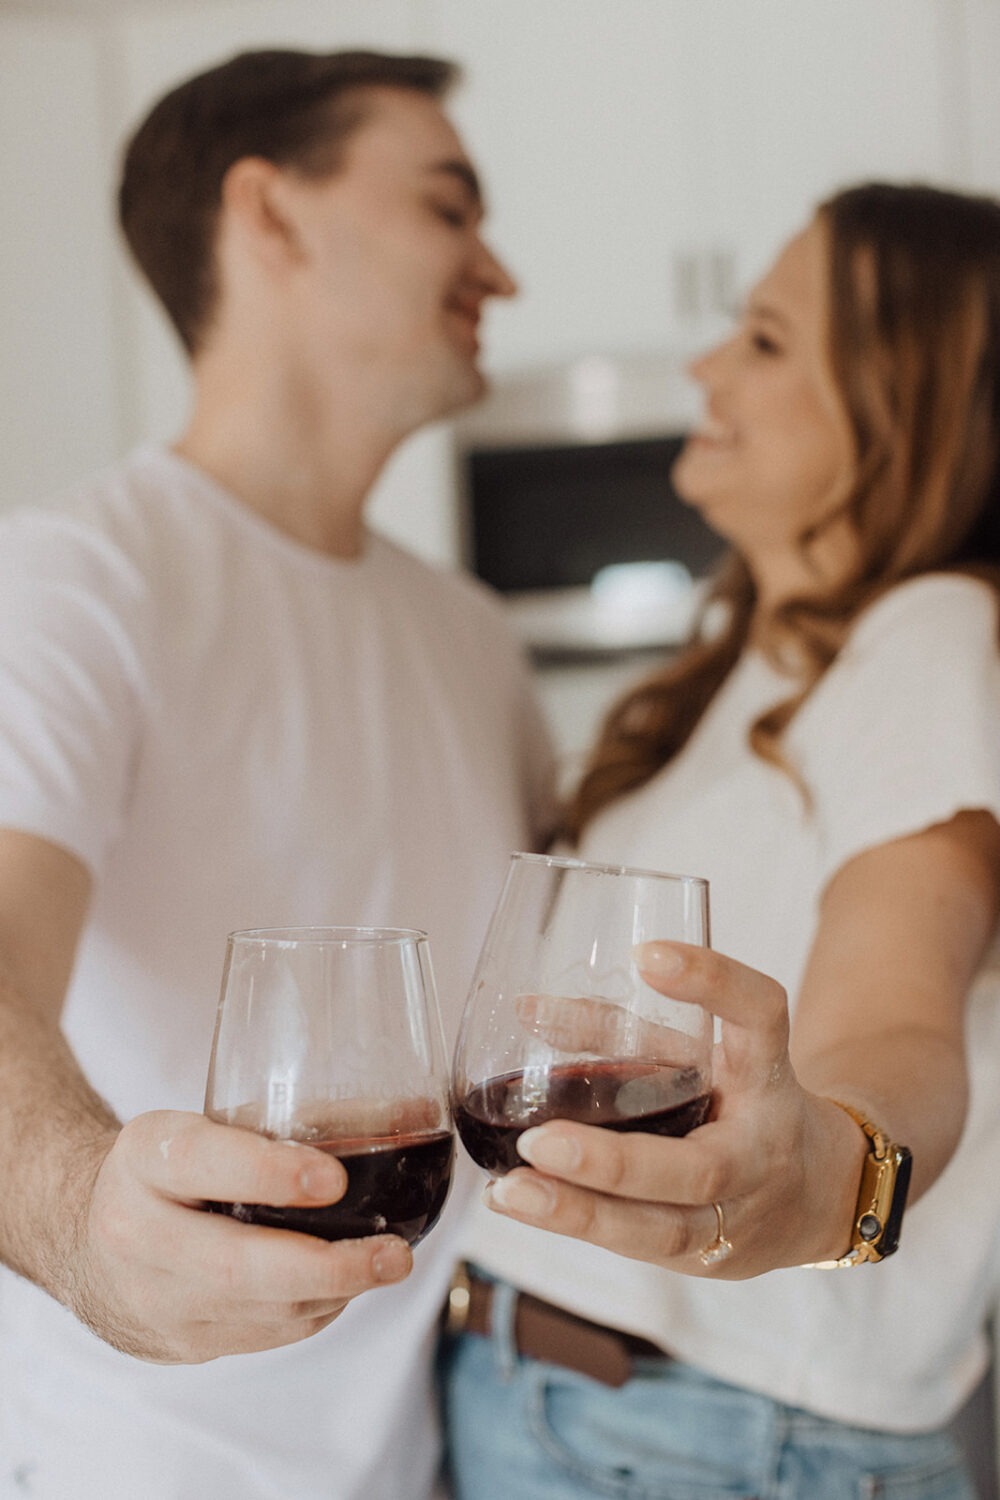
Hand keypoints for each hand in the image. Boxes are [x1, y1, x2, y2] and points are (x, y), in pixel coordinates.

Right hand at [65, 1111, 412, 1361]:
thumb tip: (415, 1113)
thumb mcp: (206, 1123)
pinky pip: (262, 1336)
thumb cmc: (167, 1169)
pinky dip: (312, 1312)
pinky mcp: (180, 1345)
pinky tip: (340, 1286)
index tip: (332, 1177)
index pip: (199, 1162)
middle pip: (236, 1264)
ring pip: (260, 1311)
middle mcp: (138, 1233)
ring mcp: (155, 1302)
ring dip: (335, 1292)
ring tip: (387, 1263)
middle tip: (394, 1254)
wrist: (84, 1238)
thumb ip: (293, 1120)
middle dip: (328, 1264)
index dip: (267, 1172)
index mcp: (145, 1158)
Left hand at [482, 942, 863, 1278]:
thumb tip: (527, 1009)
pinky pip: (639, 1247)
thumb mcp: (702, 1056)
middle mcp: (760, 1152)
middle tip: (540, 1141)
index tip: (647, 953)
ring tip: (512, 1192)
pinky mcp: (707, 1260)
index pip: (761, 1017)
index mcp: (768, 1077)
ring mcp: (738, 1219)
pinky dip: (577, 1227)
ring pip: (661, 1229)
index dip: (713, 983)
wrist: (820, 1196)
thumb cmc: (741, 1105)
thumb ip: (623, 1032)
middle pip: (698, 1168)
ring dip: (580, 1214)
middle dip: (613, 1162)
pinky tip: (520, 1204)